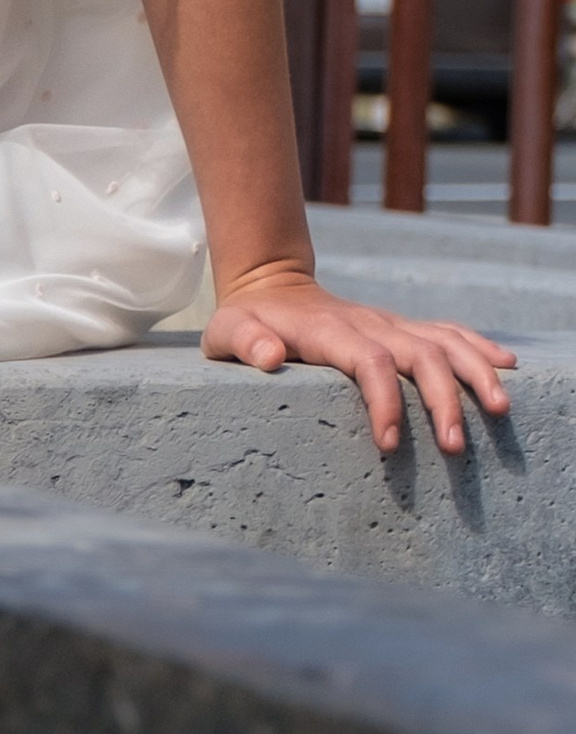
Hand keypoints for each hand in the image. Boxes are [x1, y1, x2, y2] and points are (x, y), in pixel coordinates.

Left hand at [202, 260, 514, 457]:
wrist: (270, 286)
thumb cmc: (247, 320)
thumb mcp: (226, 330)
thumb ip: (244, 341)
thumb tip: (270, 357)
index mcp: (329, 331)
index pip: (369, 361)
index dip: (384, 400)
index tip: (388, 444)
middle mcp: (369, 324)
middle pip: (419, 354)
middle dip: (442, 399)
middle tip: (454, 447)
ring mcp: (390, 324)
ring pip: (444, 341)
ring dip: (475, 373)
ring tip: (499, 410)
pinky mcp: (402, 328)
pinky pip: (448, 332)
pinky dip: (479, 346)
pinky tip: (507, 365)